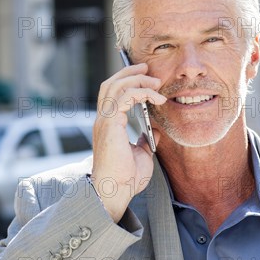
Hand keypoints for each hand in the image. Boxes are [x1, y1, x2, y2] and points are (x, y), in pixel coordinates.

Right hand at [91, 63, 166, 221]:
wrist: (116, 192)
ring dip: (137, 79)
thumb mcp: (142, 156)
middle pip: (110, 84)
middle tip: (148, 68)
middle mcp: (103, 120)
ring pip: (115, 86)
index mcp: (108, 126)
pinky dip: (141, 93)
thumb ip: (145, 141)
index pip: (112, 94)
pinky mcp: (110, 124)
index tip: (148, 78)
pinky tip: (156, 98)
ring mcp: (104, 121)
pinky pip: (124, 97)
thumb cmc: (126, 179)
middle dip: (129, 72)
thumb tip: (155, 132)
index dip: (128, 81)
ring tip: (155, 81)